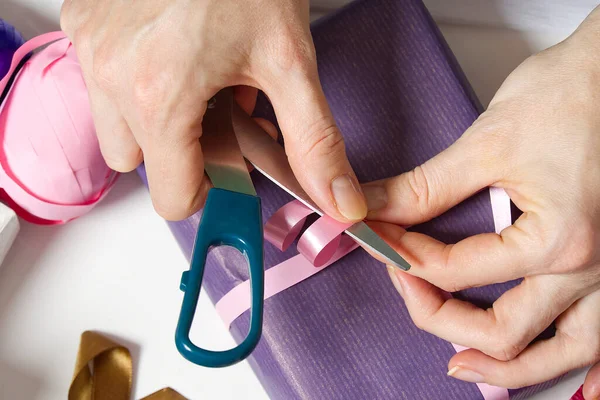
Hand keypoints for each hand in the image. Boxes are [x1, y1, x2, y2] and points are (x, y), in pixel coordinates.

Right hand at [60, 0, 366, 221]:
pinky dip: (138, 84)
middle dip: (185, 152)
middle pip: (145, 165)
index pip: (172, 197)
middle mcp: (112, 76)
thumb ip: (314, 141)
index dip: (211, 191)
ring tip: (197, 81)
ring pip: (118, 129)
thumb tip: (338, 199)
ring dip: (159, 121)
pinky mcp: (83, 24)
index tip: (234, 168)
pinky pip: (104, 84)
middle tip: (222, 113)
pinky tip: (174, 55)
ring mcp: (91, 49)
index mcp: (161, 97)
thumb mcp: (290, 62)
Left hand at [362, 7, 599, 397]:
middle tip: (405, 292)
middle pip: (504, 330)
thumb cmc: (572, 95)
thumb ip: (424, 188)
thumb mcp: (487, 143)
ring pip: (563, 352)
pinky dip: (579, 364)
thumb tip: (374, 209)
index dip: (406, 259)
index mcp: (559, 241)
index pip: (458, 273)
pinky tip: (569, 381)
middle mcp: (592, 270)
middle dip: (440, 316)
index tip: (382, 241)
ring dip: (508, 365)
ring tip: (462, 365)